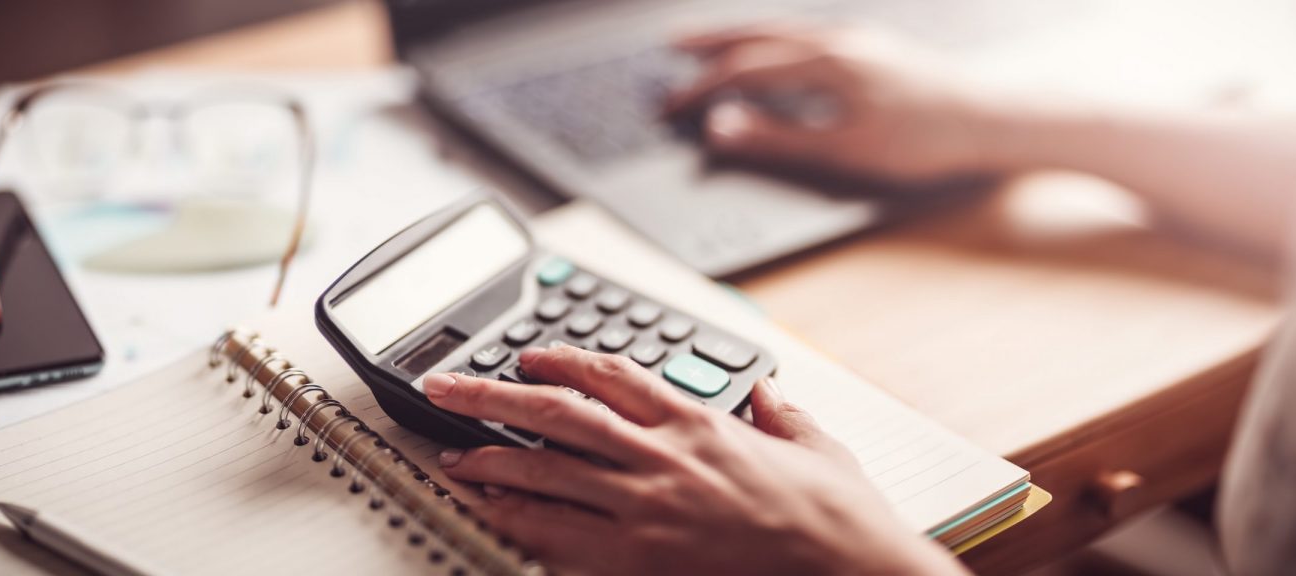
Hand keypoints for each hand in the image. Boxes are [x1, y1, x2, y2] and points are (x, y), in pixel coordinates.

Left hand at [421, 346, 968, 575]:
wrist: (850, 572)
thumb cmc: (836, 518)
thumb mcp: (814, 444)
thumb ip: (778, 414)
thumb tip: (767, 394)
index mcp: (701, 424)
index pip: (612, 377)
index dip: (560, 360)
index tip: (529, 356)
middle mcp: (664, 459)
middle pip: (557, 416)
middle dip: (491, 397)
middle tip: (445, 387)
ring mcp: (648, 511)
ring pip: (546, 474)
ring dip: (489, 461)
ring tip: (449, 454)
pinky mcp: (641, 560)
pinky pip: (560, 536)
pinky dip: (517, 520)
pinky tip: (488, 513)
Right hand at [667, 24, 1002, 182]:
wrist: (995, 121)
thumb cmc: (928, 140)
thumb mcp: (843, 150)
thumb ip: (777, 139)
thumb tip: (723, 127)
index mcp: (827, 61)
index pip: (745, 70)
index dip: (702, 89)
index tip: (671, 106)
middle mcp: (840, 40)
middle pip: (760, 34)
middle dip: (712, 41)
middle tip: (673, 45)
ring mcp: (860, 40)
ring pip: (786, 30)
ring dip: (744, 36)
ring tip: (714, 43)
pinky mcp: (876, 50)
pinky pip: (810, 36)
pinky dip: (778, 41)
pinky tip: (779, 54)